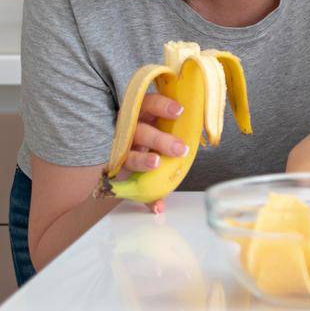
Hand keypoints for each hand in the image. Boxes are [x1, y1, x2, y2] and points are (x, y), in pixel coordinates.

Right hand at [115, 93, 187, 213]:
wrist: (120, 154)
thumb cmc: (149, 135)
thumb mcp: (159, 130)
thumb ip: (174, 130)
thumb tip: (190, 125)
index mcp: (142, 115)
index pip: (148, 104)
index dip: (162, 106)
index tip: (178, 112)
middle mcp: (128, 131)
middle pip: (141, 132)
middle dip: (160, 140)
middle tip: (180, 149)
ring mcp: (120, 152)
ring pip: (130, 155)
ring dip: (143, 162)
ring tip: (156, 165)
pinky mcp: (119, 173)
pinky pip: (129, 188)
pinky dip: (147, 199)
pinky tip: (157, 205)